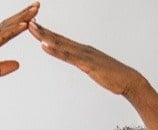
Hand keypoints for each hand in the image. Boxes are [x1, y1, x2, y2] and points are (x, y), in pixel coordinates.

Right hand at [0, 2, 39, 90]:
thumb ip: (1, 69)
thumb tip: (18, 64)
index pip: (7, 32)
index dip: (20, 24)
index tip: (33, 16)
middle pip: (9, 25)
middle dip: (24, 15)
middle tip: (37, 5)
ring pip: (6, 27)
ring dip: (22, 18)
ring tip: (35, 9)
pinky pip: (0, 38)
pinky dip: (13, 31)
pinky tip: (24, 25)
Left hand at [28, 21, 145, 97]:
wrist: (129, 81)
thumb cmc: (113, 77)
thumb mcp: (94, 69)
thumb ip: (85, 64)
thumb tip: (78, 62)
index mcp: (83, 50)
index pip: (61, 40)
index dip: (47, 33)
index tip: (34, 26)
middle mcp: (83, 49)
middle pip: (58, 38)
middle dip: (42, 30)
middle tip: (27, 21)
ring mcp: (85, 55)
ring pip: (61, 44)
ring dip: (45, 35)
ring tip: (31, 28)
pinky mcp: (87, 64)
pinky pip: (68, 56)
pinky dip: (56, 50)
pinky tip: (45, 46)